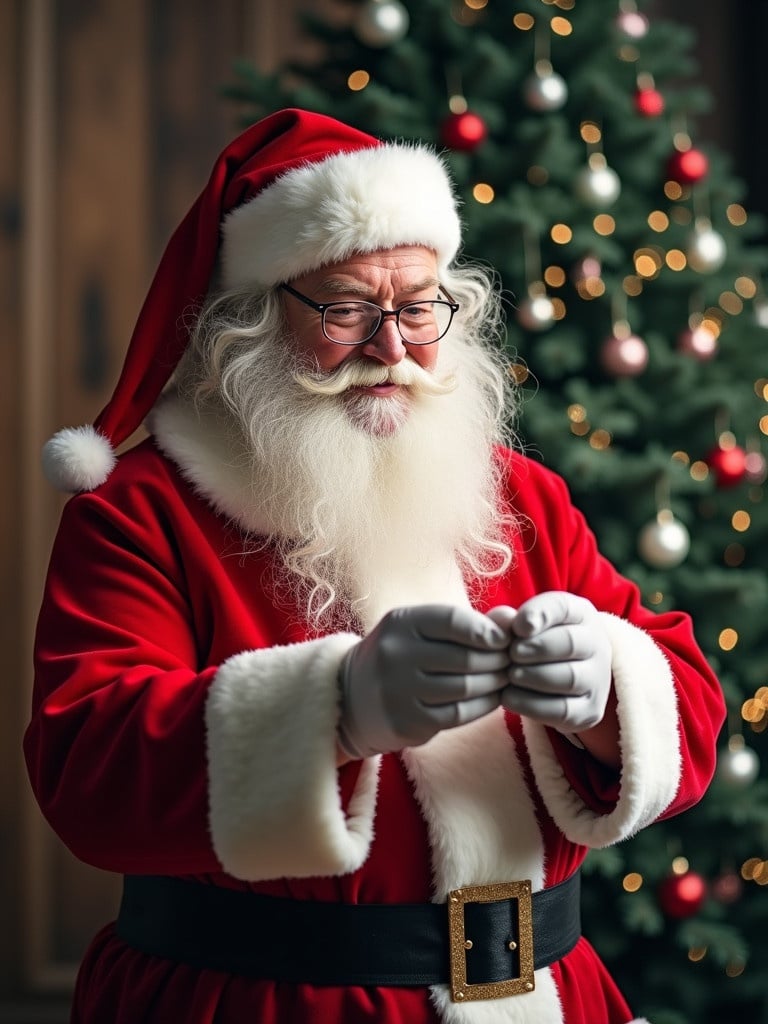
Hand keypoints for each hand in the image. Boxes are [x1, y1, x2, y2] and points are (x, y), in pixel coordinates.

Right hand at [337, 604, 510, 758]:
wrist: (352, 697)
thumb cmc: (401, 655)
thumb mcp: (419, 629)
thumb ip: (464, 622)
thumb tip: (511, 620)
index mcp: (400, 622)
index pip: (452, 620)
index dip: (485, 629)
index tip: (504, 638)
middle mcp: (396, 654)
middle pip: (464, 657)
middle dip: (497, 659)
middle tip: (513, 660)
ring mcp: (399, 690)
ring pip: (464, 687)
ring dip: (494, 683)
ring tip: (506, 677)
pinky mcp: (407, 721)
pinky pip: (459, 714)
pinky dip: (484, 705)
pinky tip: (494, 698)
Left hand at [492, 593, 611, 733]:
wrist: (559, 673)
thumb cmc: (535, 642)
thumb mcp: (525, 622)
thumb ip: (511, 620)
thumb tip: (503, 620)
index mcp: (580, 614)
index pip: (563, 607)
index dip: (538, 614)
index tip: (517, 627)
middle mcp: (597, 644)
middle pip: (569, 643)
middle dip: (535, 648)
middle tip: (511, 654)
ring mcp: (597, 680)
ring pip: (569, 678)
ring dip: (533, 676)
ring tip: (511, 674)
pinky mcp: (589, 711)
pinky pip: (563, 710)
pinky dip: (531, 704)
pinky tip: (509, 696)